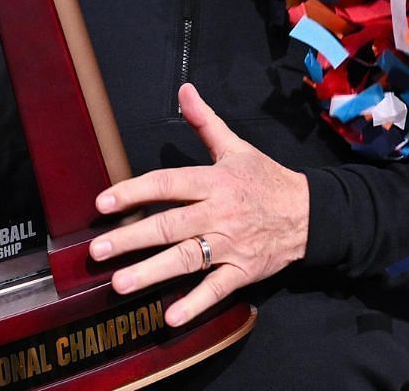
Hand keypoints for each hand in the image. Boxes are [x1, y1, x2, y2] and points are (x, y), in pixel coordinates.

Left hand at [89, 83, 307, 325]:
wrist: (310, 213)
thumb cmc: (267, 180)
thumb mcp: (237, 147)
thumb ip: (205, 123)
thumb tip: (184, 91)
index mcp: (215, 181)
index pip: (169, 183)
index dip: (134, 192)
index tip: (103, 202)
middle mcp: (220, 213)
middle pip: (171, 225)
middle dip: (132, 238)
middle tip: (98, 251)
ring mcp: (232, 244)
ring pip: (188, 259)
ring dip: (152, 272)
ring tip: (119, 285)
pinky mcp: (243, 270)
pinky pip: (217, 289)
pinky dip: (195, 303)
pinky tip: (170, 317)